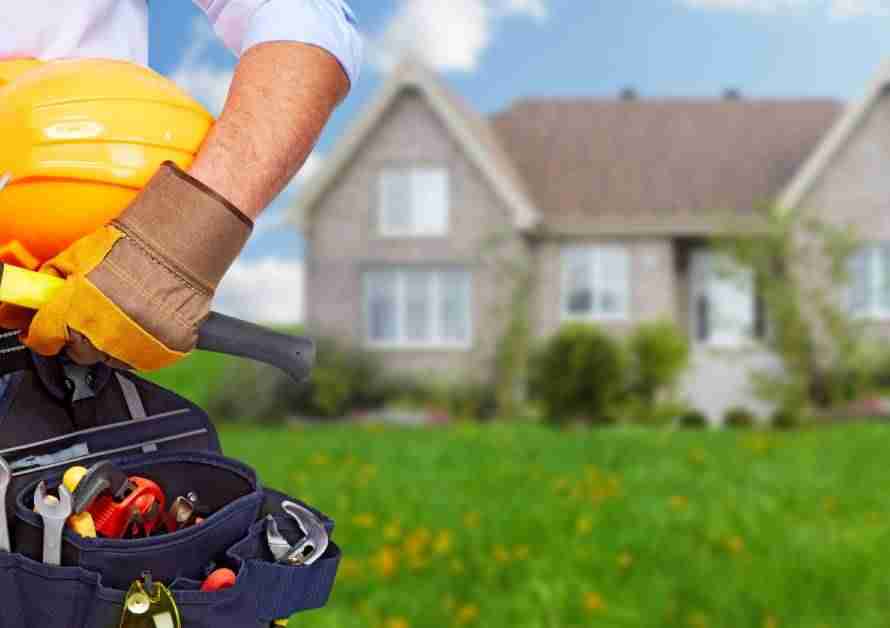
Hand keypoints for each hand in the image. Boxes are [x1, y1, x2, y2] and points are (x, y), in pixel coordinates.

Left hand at [10, 162, 251, 370]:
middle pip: (80, 353)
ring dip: (114, 342)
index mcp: (76, 313)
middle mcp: (105, 337)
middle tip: (95, 313)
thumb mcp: (77, 257)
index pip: (44, 338)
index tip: (51, 326)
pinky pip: (147, 357)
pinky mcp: (167, 351)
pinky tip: (147, 320)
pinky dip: (145, 344)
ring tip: (126, 314)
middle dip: (82, 336)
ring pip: (114, 359)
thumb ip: (50, 283)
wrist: (179, 245)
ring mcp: (138, 347)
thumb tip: (31, 299)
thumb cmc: (132, 247)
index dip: (46, 330)